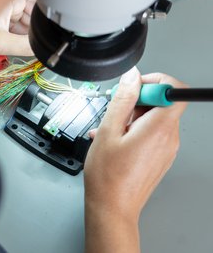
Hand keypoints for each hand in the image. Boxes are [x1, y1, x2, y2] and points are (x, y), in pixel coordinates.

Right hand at [84, 67, 187, 252]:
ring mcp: (167, 148)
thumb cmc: (108, 176)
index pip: (175, 90)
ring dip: (131, 118)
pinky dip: (134, 130)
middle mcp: (169, 137)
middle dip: (137, 101)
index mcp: (159, 128)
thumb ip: (122, 100)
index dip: (154, 81)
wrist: (113, 207)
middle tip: (115, 113)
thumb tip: (131, 77)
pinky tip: (115, 141)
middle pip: (162, 103)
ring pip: (154, 118)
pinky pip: (151, 133)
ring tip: (110, 132)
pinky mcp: (161, 156)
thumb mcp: (108, 130)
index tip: (134, 88)